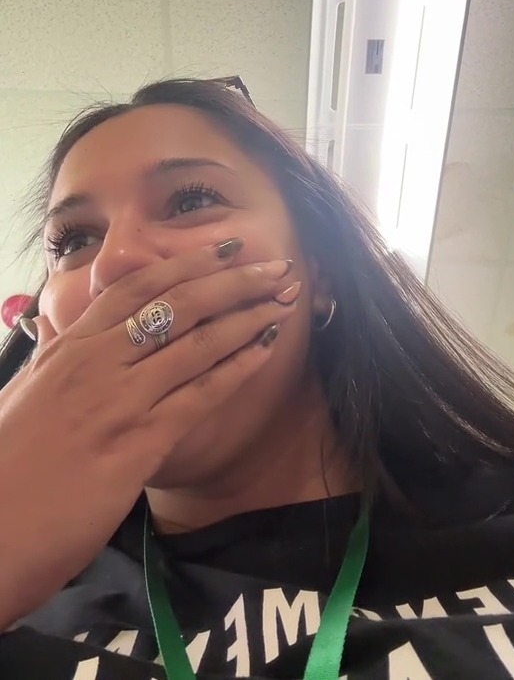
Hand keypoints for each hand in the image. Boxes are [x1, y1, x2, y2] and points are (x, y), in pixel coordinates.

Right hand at [0, 239, 299, 627]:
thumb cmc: (4, 468)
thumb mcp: (21, 397)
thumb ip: (46, 357)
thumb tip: (51, 322)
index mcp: (69, 349)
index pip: (135, 287)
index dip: (187, 262)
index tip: (227, 248)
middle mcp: (97, 363)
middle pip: (177, 304)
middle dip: (232, 280)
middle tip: (273, 265)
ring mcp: (120, 401)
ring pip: (196, 343)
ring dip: (247, 316)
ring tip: (283, 299)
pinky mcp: (138, 443)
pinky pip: (200, 395)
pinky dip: (238, 368)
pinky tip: (266, 349)